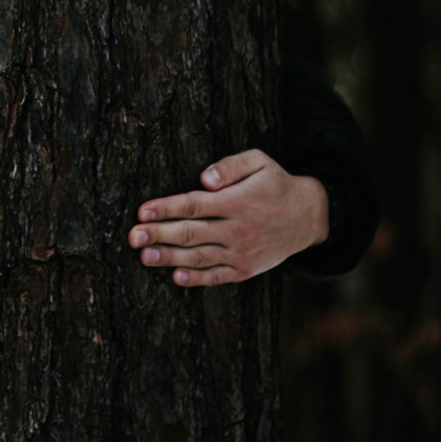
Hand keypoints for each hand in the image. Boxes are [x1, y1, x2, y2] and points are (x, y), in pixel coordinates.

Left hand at [128, 149, 329, 286]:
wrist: (308, 217)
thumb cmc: (276, 184)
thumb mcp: (260, 162)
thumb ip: (231, 165)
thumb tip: (203, 178)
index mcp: (237, 202)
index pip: (193, 205)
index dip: (166, 209)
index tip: (142, 211)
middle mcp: (237, 230)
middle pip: (190, 233)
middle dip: (158, 234)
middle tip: (132, 236)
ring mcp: (241, 253)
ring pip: (198, 257)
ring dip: (169, 258)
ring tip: (144, 256)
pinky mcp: (244, 269)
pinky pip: (216, 276)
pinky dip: (196, 279)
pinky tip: (175, 277)